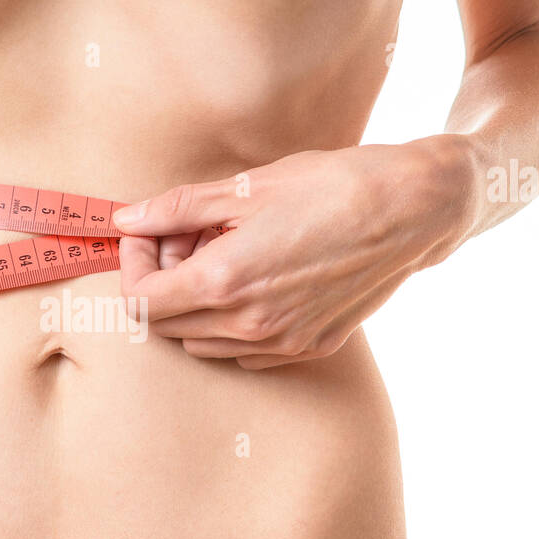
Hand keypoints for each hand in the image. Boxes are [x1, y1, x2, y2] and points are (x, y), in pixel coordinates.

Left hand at [113, 137, 478, 367]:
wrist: (412, 210)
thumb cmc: (330, 187)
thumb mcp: (244, 188)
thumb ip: (177, 209)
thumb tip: (126, 218)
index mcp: (225, 282)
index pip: (141, 301)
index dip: (132, 266)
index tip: (145, 235)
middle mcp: (249, 324)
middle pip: (167, 325)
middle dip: (161, 281)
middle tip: (185, 237)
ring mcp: (282, 343)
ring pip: (203, 343)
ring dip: (195, 305)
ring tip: (221, 253)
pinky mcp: (309, 347)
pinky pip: (245, 351)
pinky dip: (231, 323)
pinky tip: (254, 278)